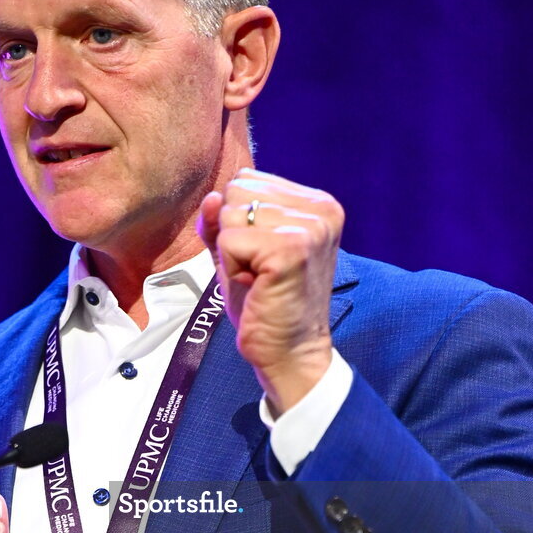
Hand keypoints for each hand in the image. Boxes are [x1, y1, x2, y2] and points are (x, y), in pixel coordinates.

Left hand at [198, 167, 343, 415]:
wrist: (289, 353)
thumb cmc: (265, 303)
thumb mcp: (238, 252)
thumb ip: (221, 220)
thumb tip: (211, 196)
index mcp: (317, 203)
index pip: (247, 179)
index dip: (237, 220)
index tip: (260, 255)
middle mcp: (321, 209)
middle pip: (237, 190)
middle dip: (233, 233)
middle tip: (257, 269)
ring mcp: (310, 228)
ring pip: (230, 213)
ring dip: (232, 252)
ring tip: (258, 277)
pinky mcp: (292, 249)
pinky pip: (229, 240)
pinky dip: (230, 266)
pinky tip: (255, 285)